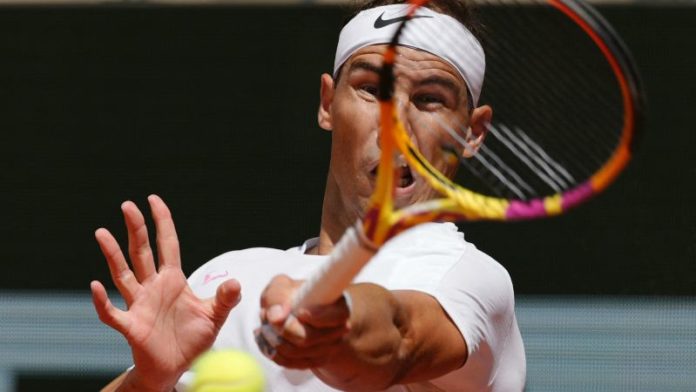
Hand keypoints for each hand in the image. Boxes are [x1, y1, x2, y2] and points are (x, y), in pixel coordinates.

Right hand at [90, 195, 241, 391]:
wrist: (177, 368)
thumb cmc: (192, 339)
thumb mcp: (214, 316)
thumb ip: (225, 299)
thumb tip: (237, 282)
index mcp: (173, 279)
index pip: (167, 244)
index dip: (162, 221)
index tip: (153, 199)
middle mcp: (153, 287)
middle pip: (142, 252)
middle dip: (136, 228)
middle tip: (128, 205)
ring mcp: (139, 304)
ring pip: (123, 274)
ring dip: (113, 255)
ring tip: (101, 232)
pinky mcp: (131, 326)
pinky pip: (112, 312)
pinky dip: (102, 301)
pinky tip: (95, 286)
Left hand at [255, 274, 349, 368]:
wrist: (296, 312)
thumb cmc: (291, 296)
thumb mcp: (283, 287)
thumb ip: (278, 296)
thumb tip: (276, 317)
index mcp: (338, 308)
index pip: (334, 318)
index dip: (315, 317)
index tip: (299, 312)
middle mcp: (338, 331)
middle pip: (306, 338)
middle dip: (280, 328)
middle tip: (265, 314)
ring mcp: (327, 349)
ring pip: (294, 353)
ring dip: (271, 339)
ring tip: (265, 323)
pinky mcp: (314, 362)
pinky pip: (288, 362)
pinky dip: (271, 350)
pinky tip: (265, 337)